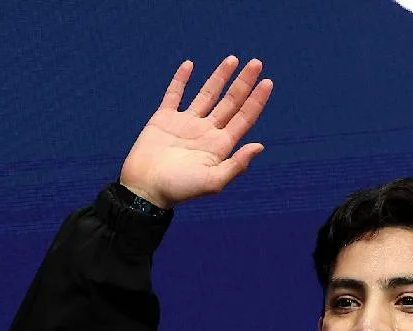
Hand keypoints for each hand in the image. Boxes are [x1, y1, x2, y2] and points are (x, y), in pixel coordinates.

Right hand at [120, 56, 272, 207]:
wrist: (145, 189)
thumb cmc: (179, 189)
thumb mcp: (213, 181)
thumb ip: (237, 164)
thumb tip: (260, 145)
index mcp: (220, 145)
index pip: (244, 118)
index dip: (256, 101)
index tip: (267, 82)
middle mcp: (206, 131)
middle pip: (230, 102)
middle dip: (243, 83)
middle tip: (257, 63)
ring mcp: (186, 123)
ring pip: (207, 94)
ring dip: (219, 77)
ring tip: (233, 59)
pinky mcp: (164, 119)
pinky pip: (174, 94)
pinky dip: (181, 80)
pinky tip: (190, 65)